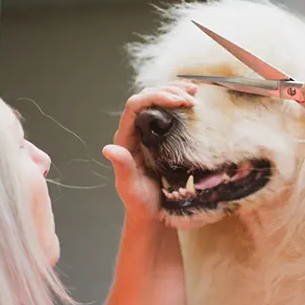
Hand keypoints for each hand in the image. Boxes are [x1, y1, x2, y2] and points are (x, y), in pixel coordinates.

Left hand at [103, 81, 196, 221]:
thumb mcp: (131, 187)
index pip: (134, 106)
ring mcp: (146, 132)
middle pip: (146, 98)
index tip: (179, 102)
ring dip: (174, 93)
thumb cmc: (140, 202)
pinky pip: (166, 111)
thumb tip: (108, 148)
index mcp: (125, 139)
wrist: (151, 212)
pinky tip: (192, 101)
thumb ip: (122, 167)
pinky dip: (178, 102)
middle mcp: (133, 131)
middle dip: (168, 92)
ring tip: (195, 93)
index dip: (155, 97)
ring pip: (156, 101)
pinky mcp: (159, 136)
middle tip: (191, 99)